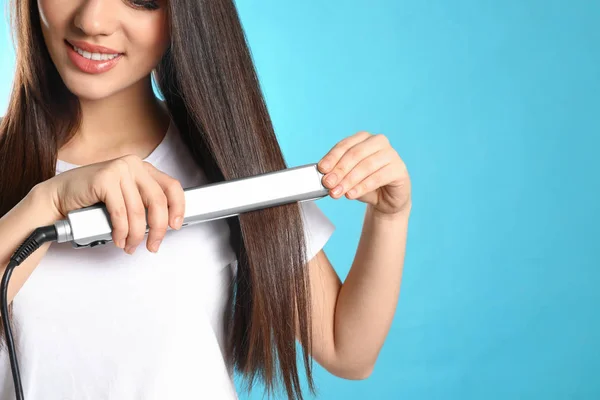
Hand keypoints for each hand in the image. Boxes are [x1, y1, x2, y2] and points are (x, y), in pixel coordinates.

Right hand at [38, 155, 185, 253]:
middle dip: (157, 229)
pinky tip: (118, 238)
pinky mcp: (104, 179)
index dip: (178, 208)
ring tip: (130, 246)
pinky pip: (120, 213)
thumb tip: (165, 224)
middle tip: (153, 245)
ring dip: (135, 235)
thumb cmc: (93, 199)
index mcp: (143, 168)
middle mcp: (134, 165)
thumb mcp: (126, 197)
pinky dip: (121, 231)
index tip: (175, 226)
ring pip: (138, 212)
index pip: (172, 186)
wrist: (59, 196)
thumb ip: (145, 204)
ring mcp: (119, 169)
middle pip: (158, 201)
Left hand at [317, 131, 410, 215]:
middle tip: (328, 184)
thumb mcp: (347, 177)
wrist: (386, 200)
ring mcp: (391, 154)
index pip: (345, 145)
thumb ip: (336, 174)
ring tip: (337, 192)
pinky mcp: (399, 169)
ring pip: (366, 166)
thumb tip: (324, 177)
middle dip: (339, 170)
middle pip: (355, 154)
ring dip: (348, 181)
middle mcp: (378, 142)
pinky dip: (362, 187)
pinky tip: (351, 194)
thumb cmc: (365, 185)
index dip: (332, 157)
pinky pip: (378, 177)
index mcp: (363, 138)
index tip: (322, 169)